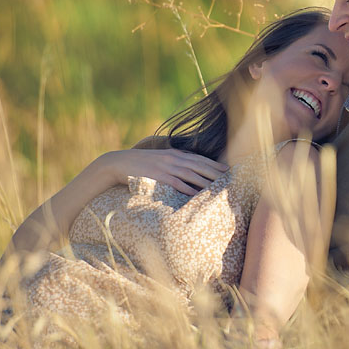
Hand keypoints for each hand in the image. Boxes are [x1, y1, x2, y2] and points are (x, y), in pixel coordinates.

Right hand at [96, 148, 228, 194]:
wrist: (119, 163)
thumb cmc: (141, 163)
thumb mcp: (160, 158)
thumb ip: (174, 161)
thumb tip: (188, 166)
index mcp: (174, 154)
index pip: (199, 158)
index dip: (213, 164)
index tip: (227, 169)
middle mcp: (173, 159)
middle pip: (198, 165)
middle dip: (215, 172)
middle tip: (229, 178)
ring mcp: (165, 167)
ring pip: (190, 174)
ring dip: (205, 181)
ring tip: (218, 187)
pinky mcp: (157, 176)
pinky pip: (176, 183)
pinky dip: (187, 188)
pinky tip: (197, 194)